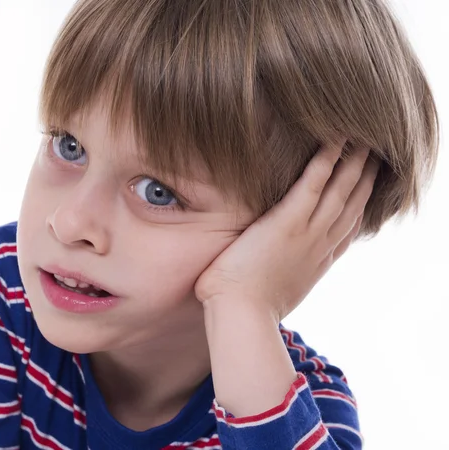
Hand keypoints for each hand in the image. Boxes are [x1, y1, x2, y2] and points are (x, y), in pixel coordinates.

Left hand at [195, 139, 379, 321]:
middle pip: (351, 206)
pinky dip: (326, 160)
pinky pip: (313, 183)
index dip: (359, 210)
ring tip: (364, 142)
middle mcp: (319, 247)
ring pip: (340, 191)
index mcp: (315, 265)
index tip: (366, 194)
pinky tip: (334, 139)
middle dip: (365, 181)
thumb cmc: (245, 311)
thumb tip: (269, 279)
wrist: (240, 318)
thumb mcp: (273, 295)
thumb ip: (279, 280)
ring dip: (354, 164)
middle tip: (376, 159)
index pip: (344, 232)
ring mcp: (306, 233)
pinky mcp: (287, 221)